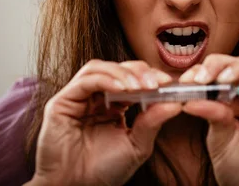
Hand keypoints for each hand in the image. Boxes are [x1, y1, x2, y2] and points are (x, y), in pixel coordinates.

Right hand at [31, 60, 181, 185]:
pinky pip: (85, 80)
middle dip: (138, 72)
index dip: (149, 76)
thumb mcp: (136, 145)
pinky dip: (106, 80)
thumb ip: (152, 122)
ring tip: (140, 86)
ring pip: (99, 68)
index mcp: (113, 105)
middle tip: (155, 83)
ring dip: (123, 73)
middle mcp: (95, 97)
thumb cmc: (103, 171)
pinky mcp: (63, 101)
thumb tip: (176, 103)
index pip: (131, 79)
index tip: (167, 82)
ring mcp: (78, 98)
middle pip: (116, 68)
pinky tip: (122, 90)